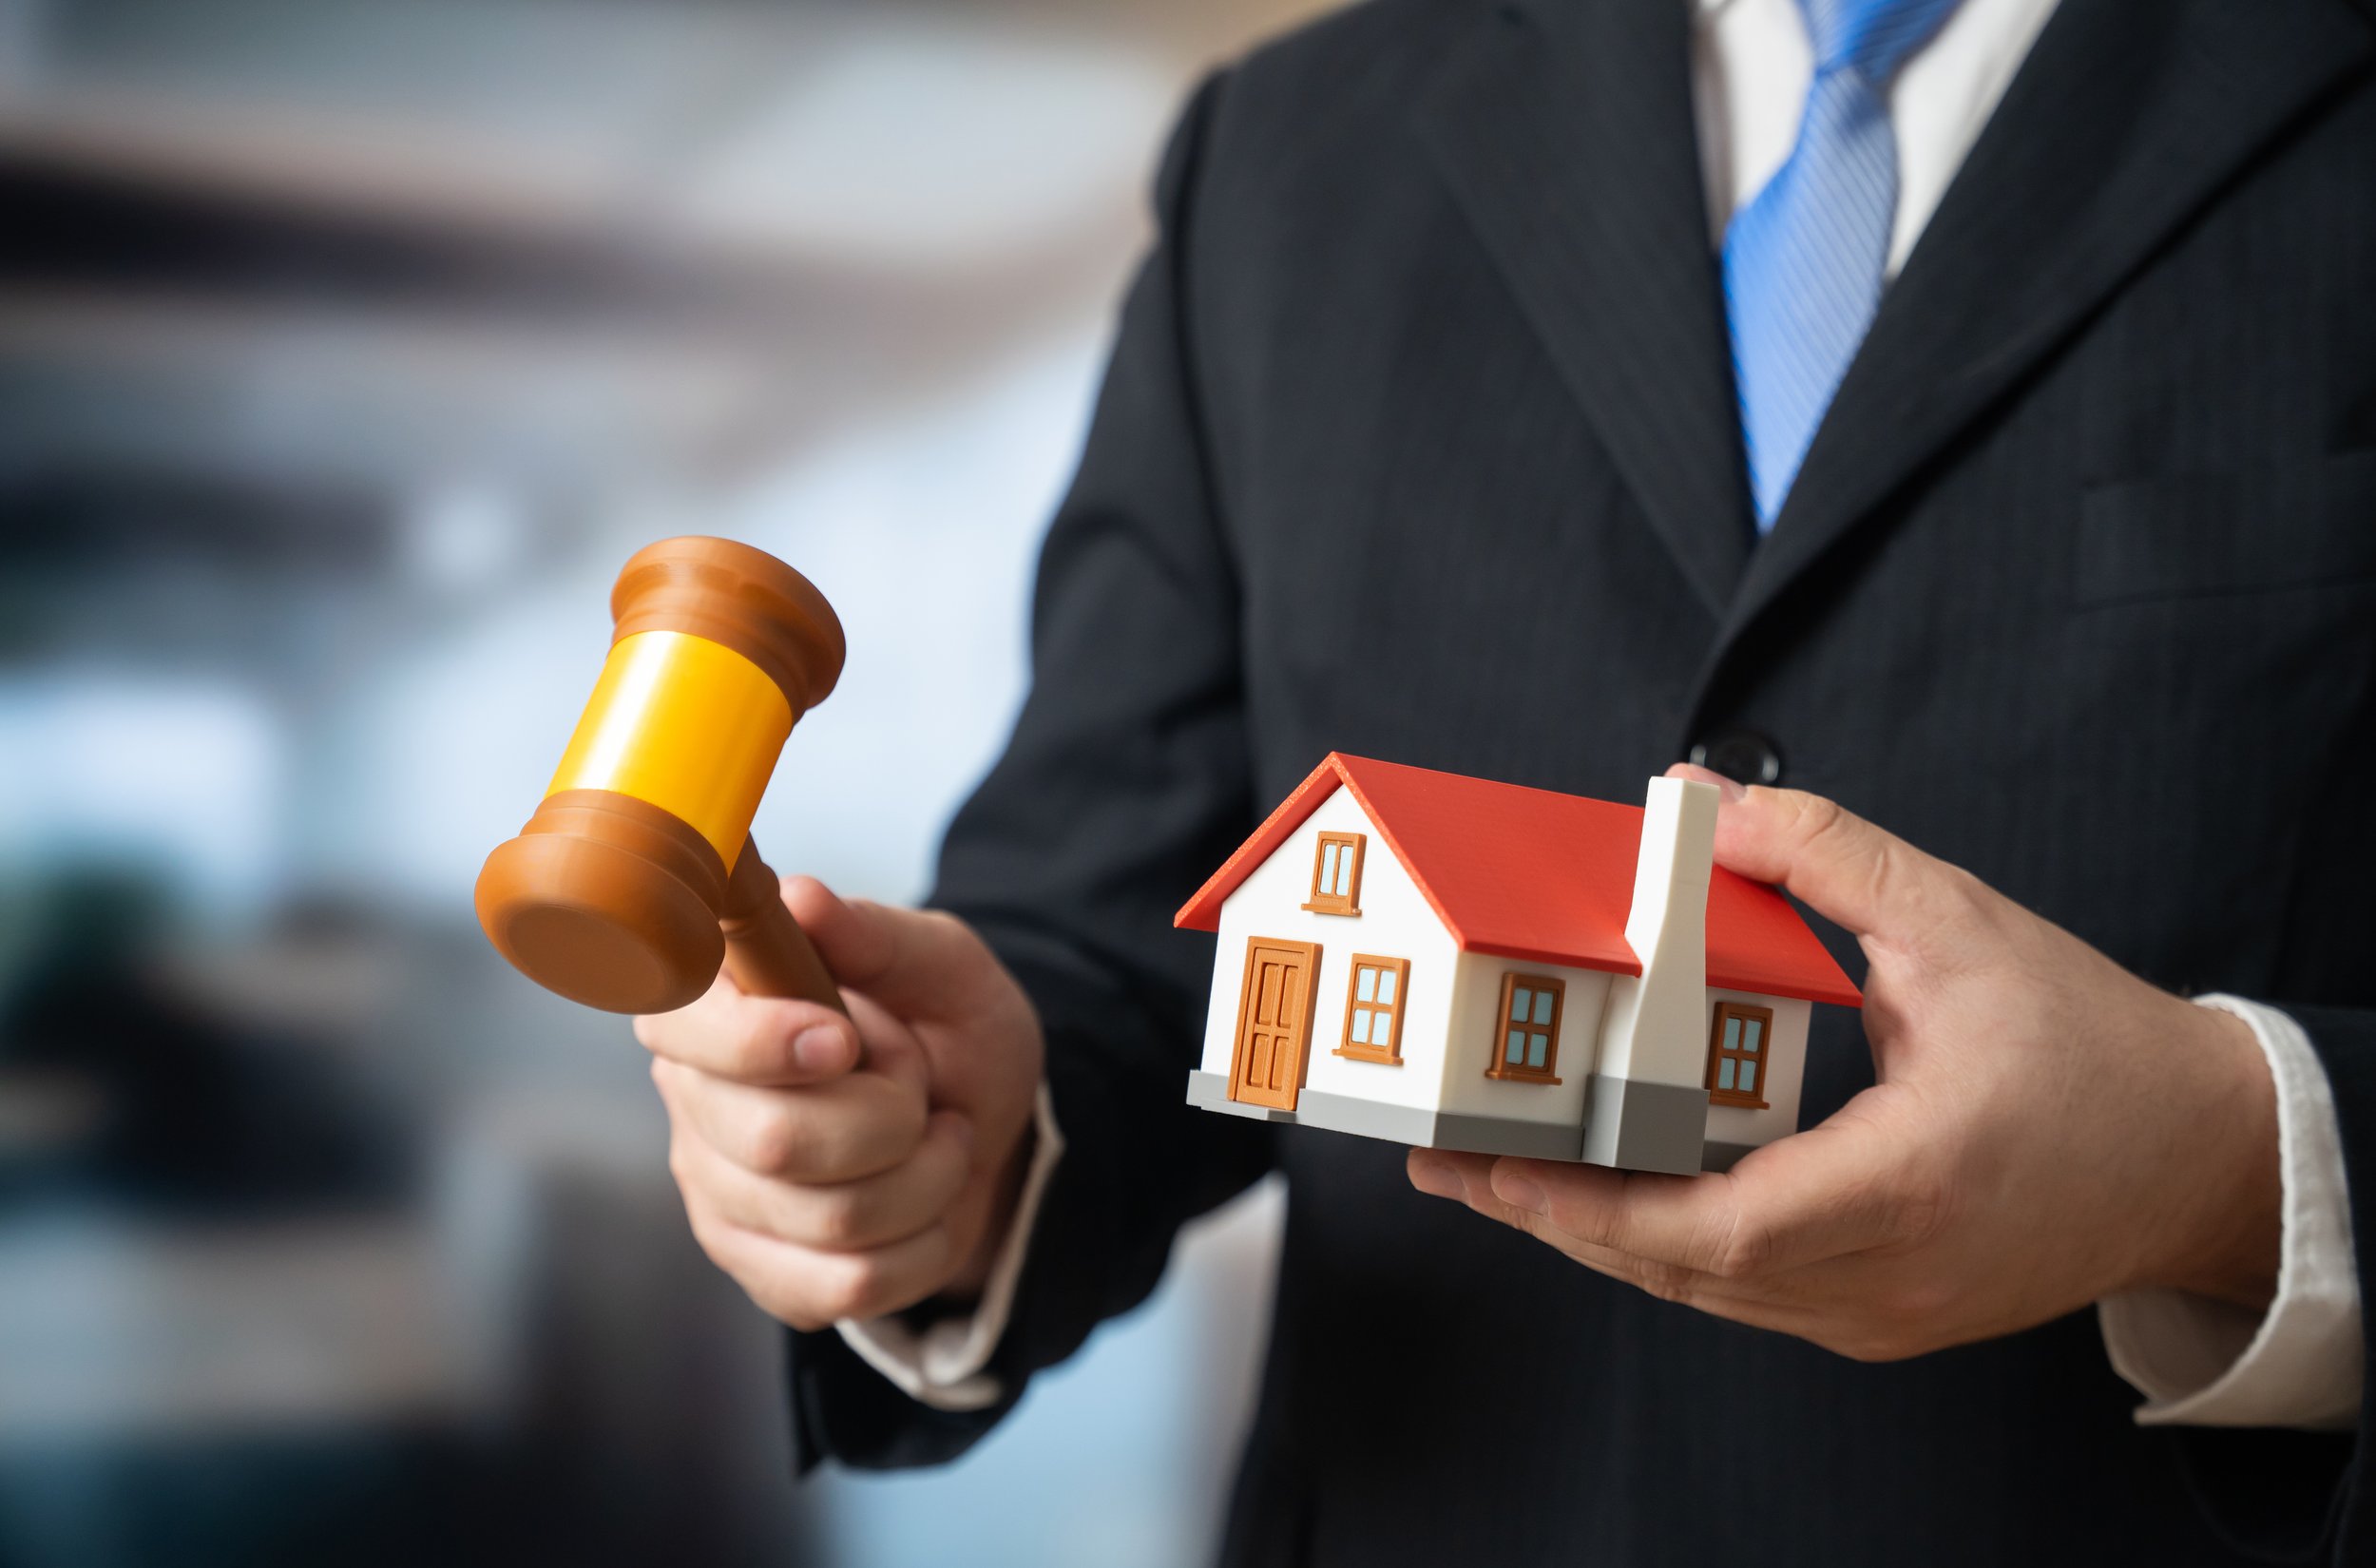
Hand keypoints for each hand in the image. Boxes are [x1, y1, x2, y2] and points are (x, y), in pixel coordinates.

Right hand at [637, 878, 1042, 1331]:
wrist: (988, 1127)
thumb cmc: (948, 1028)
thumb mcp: (941, 965)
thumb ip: (876, 935)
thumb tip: (799, 898)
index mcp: (717, 1003)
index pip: (681, 1027)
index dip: (759, 1042)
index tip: (840, 1038)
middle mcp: (696, 1098)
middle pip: (772, 1141)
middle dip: (889, 1115)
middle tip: (919, 1083)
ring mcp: (720, 1192)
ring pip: (830, 1219)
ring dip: (927, 1176)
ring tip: (937, 1135)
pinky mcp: (761, 1267)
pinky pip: (848, 1285)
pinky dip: (924, 1245)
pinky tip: (930, 1204)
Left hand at [1407, 766, 2282, 1360]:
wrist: (2200, 1156)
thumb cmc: (2094, 1042)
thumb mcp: (1960, 922)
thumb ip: (1823, 853)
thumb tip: (1697, 799)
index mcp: (1907, 1184)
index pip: (1715, 1224)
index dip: (1592, 1201)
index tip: (1496, 1166)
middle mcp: (1888, 1277)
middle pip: (1682, 1270)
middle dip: (1551, 1219)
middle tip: (1444, 1166)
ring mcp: (1886, 1317)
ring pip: (1706, 1295)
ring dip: (1598, 1238)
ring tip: (1498, 1179)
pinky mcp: (1887, 1321)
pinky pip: (1747, 1297)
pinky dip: (1667, 1248)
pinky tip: (1607, 1198)